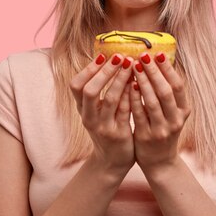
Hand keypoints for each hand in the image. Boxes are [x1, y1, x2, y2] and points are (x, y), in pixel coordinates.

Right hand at [70, 53, 135, 173]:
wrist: (112, 160)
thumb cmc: (107, 128)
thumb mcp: (97, 111)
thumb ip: (100, 90)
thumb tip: (110, 60)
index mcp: (82, 109)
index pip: (76, 85)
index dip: (88, 70)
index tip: (102, 55)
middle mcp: (89, 117)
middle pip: (90, 91)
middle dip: (105, 72)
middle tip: (119, 57)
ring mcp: (103, 127)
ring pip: (111, 100)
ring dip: (121, 80)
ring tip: (132, 65)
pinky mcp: (118, 135)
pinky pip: (125, 111)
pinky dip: (131, 96)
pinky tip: (138, 84)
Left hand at [130, 52, 190, 173]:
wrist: (160, 162)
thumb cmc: (163, 129)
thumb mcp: (171, 112)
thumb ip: (167, 92)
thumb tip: (159, 62)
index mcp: (183, 110)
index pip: (178, 86)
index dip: (168, 69)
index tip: (158, 54)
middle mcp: (175, 120)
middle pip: (165, 92)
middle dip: (154, 72)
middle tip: (143, 56)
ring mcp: (161, 130)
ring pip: (152, 102)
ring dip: (142, 83)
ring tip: (134, 67)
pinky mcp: (146, 137)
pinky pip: (138, 114)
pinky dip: (133, 99)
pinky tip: (127, 86)